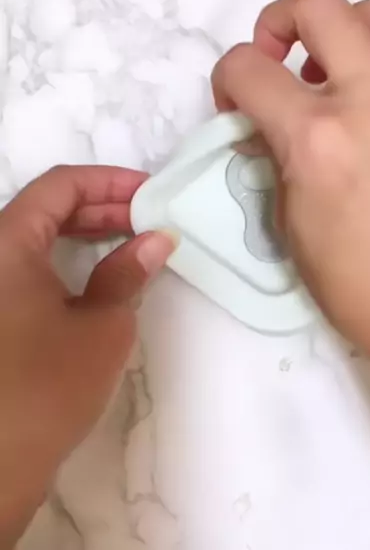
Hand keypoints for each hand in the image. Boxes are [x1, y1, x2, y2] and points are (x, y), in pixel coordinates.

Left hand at [0, 166, 173, 546]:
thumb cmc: (48, 385)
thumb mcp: (102, 325)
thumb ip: (129, 272)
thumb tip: (156, 238)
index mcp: (7, 242)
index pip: (59, 185)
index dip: (109, 181)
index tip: (151, 195)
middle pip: (44, 207)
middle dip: (100, 206)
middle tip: (148, 220)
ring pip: (35, 237)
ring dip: (84, 233)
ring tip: (131, 243)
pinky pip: (26, 266)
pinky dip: (64, 260)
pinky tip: (99, 277)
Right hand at [213, 0, 369, 500]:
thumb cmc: (369, 295)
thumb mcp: (295, 230)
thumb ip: (278, 161)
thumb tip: (271, 127)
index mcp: (318, 140)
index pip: (248, 66)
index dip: (228, 77)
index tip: (236, 99)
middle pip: (318, 6)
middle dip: (281, 21)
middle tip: (282, 57)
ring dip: (353, 32)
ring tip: (348, 72)